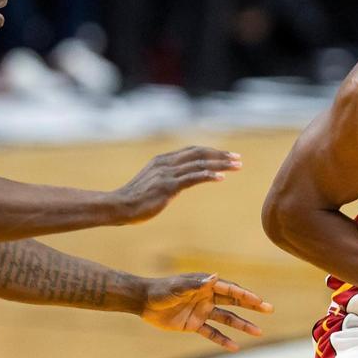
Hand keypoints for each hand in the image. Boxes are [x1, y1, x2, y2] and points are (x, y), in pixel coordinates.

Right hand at [115, 146, 241, 223]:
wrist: (119, 206)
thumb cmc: (135, 199)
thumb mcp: (153, 183)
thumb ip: (167, 178)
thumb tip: (181, 182)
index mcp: (163, 160)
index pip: (193, 150)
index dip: (212, 152)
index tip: (228, 155)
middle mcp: (166, 162)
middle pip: (200, 153)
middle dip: (221, 155)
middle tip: (238, 159)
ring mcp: (167, 173)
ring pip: (199, 164)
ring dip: (220, 164)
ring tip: (236, 166)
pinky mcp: (167, 186)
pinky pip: (192, 178)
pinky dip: (208, 176)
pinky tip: (221, 177)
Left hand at [140, 274, 273, 351]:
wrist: (143, 302)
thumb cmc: (161, 290)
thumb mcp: (178, 287)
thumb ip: (196, 284)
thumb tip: (215, 277)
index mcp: (205, 285)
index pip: (230, 290)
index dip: (245, 295)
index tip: (259, 301)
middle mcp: (207, 297)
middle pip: (234, 302)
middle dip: (252, 306)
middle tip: (269, 309)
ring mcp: (202, 311)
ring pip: (227, 319)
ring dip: (242, 325)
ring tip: (259, 332)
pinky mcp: (195, 324)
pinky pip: (212, 333)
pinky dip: (223, 340)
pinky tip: (235, 347)